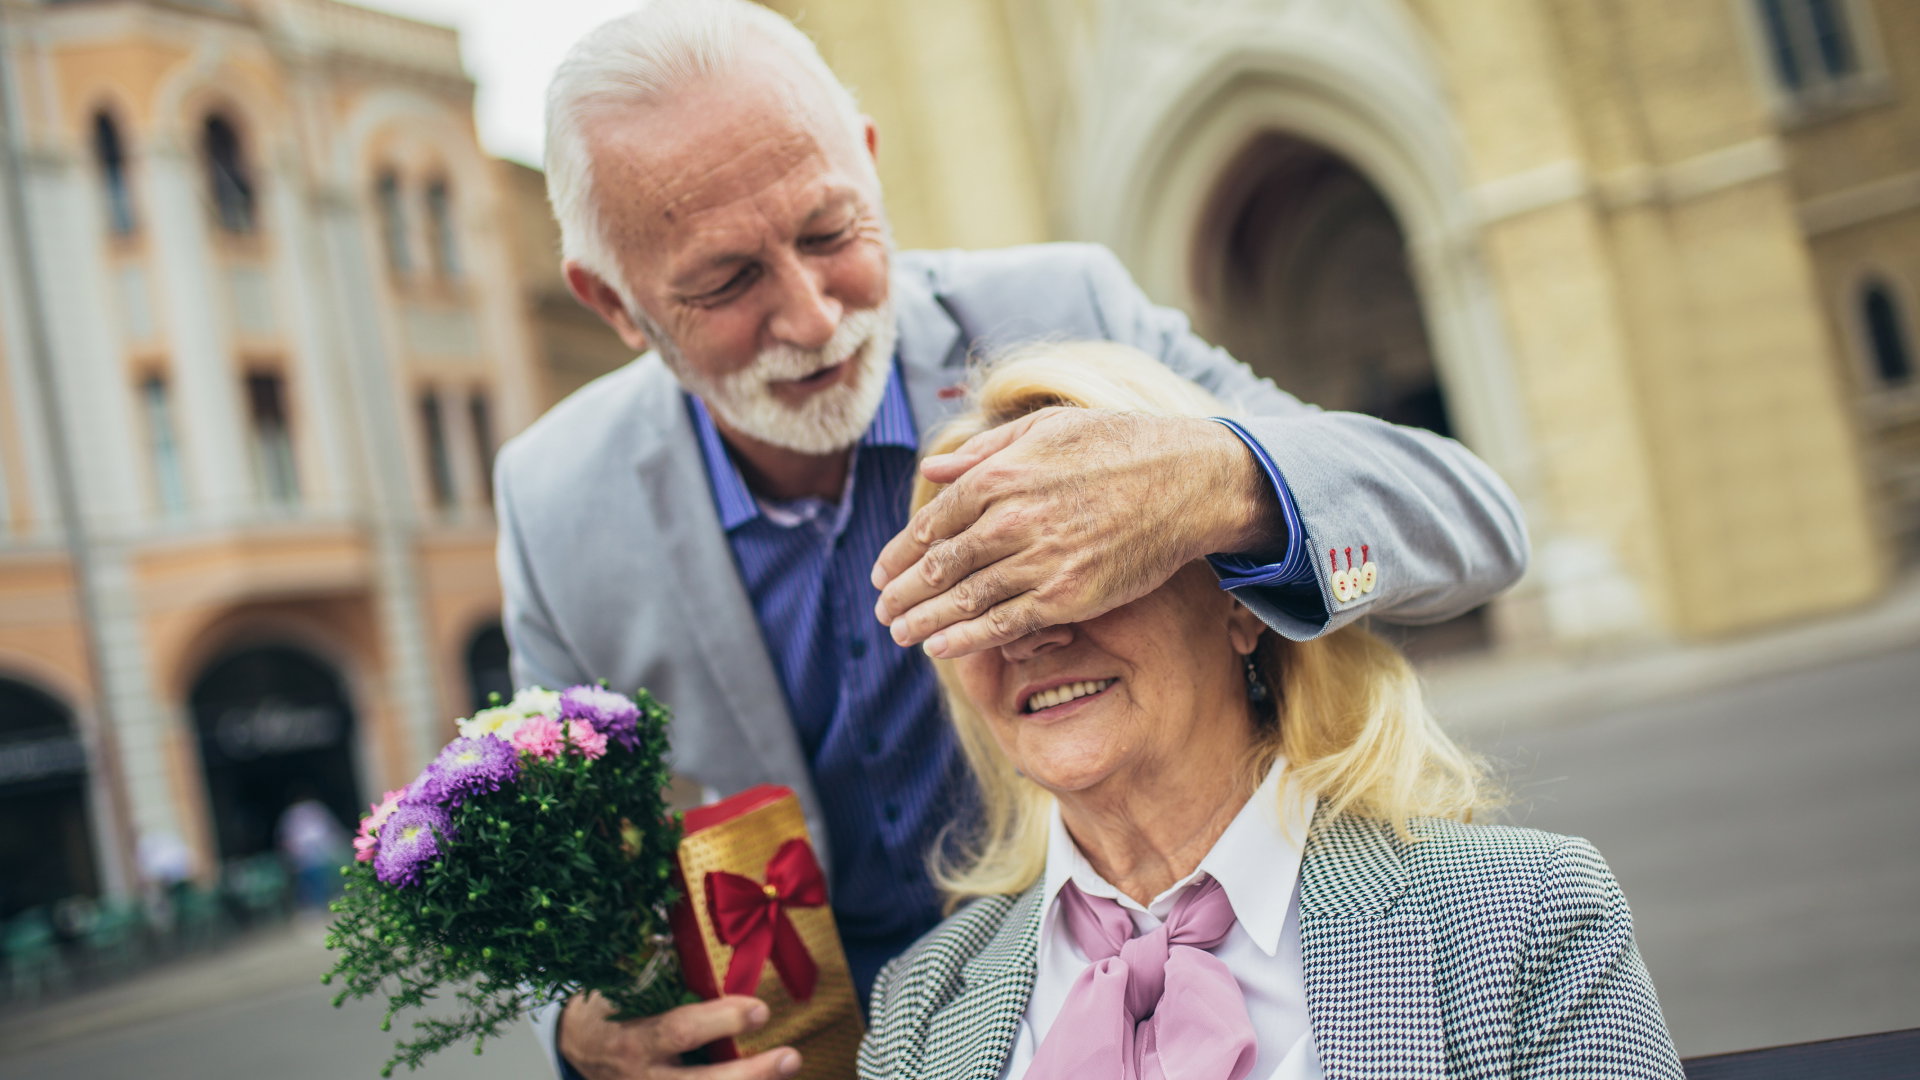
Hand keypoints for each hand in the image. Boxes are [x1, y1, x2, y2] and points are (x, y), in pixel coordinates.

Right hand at [557, 991, 800, 1079]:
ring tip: (790, 1066)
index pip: (680, 1032)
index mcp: (633, 1039)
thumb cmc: (607, 1009)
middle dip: (750, 1074)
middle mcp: (646, 1077)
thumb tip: (694, 927)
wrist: (577, 1049)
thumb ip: (655, 967)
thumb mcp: (621, 987)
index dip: (721, 1022)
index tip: (759, 1009)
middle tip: (790, 1057)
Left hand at [871, 408, 1280, 656]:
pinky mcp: (1068, 596)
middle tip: (882, 609)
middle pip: (940, 564)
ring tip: (899, 634)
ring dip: (924, 621)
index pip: (934, 522)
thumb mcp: (1046, 428)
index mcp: (1002, 474)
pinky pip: (1005, 625)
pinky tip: (941, 649)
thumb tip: (932, 470)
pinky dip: (966, 639)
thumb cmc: (1118, 446)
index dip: (901, 552)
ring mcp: (1040, 560)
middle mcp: (1013, 519)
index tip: (883, 571)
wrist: (1188, 481)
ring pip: (965, 599)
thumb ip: (984, 452)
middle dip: (904, 591)